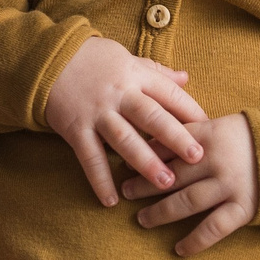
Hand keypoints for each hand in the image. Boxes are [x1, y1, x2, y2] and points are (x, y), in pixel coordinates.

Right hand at [41, 35, 206, 207]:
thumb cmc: (93, 60)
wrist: (47, 60)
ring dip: (145, 162)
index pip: (169, 94)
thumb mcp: (127, 58)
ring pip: (124, 139)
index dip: (191, 111)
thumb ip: (156, 72)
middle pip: (151, 117)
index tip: (212, 129)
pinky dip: (99, 180)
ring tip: (166, 183)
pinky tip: (111, 201)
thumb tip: (187, 78)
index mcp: (136, 76)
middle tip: (198, 158)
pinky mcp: (75, 129)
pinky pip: (89, 157)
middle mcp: (119, 94)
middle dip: (176, 138)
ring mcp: (97, 113)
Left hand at [122, 113, 257, 256]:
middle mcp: (216, 161)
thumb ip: (188, 133)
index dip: (144, 157)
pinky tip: (179, 250)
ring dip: (160, 213)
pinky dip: (195, 241)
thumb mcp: (218, 125)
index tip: (125, 165)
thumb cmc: (247, 138)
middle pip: (171, 176)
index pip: (167, 146)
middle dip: (144, 185)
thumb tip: (149, 142)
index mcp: (207, 135)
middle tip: (124, 193)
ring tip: (142, 220)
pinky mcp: (243, 208)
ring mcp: (229, 186)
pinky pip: (213, 228)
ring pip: (186, 202)